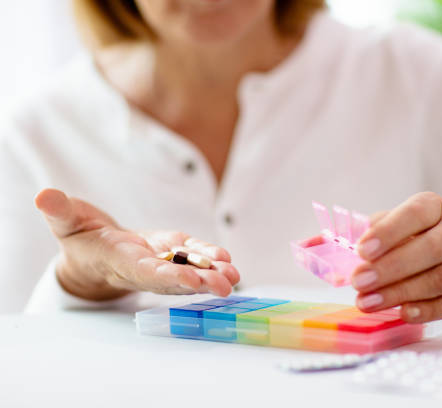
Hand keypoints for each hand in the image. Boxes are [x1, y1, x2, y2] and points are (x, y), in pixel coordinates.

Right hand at [35, 188, 238, 300]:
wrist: (94, 254)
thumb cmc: (79, 239)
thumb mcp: (66, 222)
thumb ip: (58, 212)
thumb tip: (43, 195)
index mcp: (119, 261)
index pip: (144, 271)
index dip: (166, 276)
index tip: (189, 280)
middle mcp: (144, 267)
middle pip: (174, 278)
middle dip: (199, 282)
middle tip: (223, 285)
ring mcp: (161, 261)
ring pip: (188, 270)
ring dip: (212, 274)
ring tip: (233, 276)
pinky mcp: (171, 250)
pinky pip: (192, 256)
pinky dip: (209, 258)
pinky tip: (227, 260)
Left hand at [352, 192, 441, 322]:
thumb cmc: (427, 233)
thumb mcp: (400, 222)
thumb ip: (365, 231)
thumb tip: (321, 242)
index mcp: (436, 208)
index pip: (415, 214)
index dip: (389, 231)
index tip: (362, 249)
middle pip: (430, 249)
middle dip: (391, 267)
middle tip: (359, 281)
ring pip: (440, 279)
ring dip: (401, 292)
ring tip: (368, 302)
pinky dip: (429, 310)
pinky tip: (404, 313)